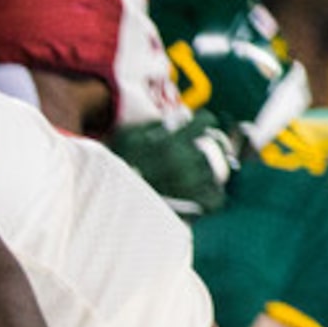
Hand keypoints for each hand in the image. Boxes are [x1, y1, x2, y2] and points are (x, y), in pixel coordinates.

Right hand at [108, 118, 232, 217]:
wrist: (107, 205)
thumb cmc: (115, 168)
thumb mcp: (126, 137)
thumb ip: (151, 125)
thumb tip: (171, 120)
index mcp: (171, 142)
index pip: (207, 121)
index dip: (203, 122)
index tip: (198, 127)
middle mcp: (185, 161)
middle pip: (217, 146)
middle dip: (209, 146)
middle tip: (198, 150)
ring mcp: (191, 185)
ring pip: (220, 171)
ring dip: (209, 170)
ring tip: (196, 173)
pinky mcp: (192, 206)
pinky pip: (216, 198)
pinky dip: (212, 195)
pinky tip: (200, 193)